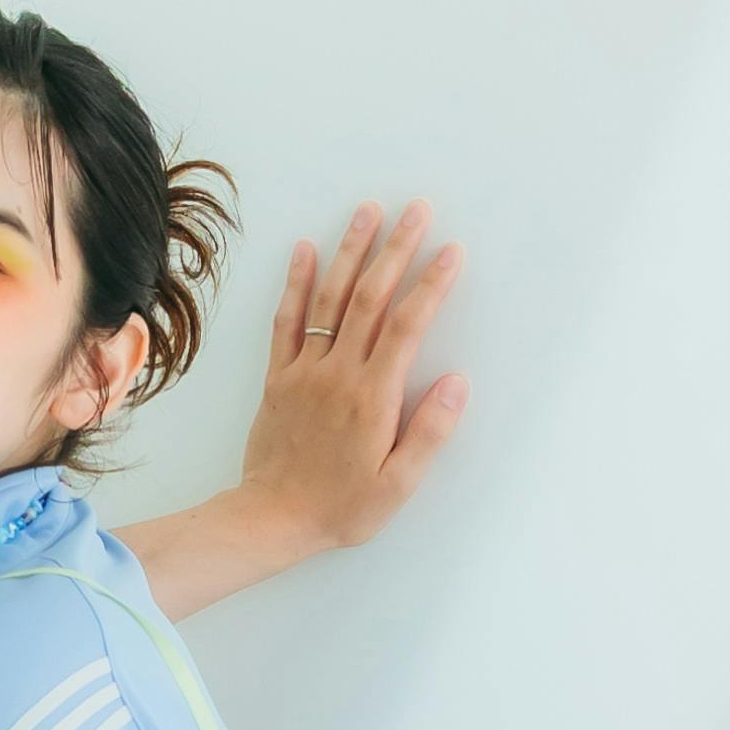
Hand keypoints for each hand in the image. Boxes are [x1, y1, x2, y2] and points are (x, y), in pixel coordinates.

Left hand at [232, 204, 465, 551]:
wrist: (272, 519)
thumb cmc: (341, 507)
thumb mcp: (398, 484)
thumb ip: (430, 432)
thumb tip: (458, 382)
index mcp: (373, 396)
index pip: (408, 325)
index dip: (431, 284)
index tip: (450, 251)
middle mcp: (338, 373)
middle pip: (371, 297)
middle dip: (396, 249)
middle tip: (416, 210)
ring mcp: (305, 370)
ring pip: (329, 298)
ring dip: (350, 251)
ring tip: (367, 211)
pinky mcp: (279, 377)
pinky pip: (286, 320)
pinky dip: (295, 282)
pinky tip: (304, 249)